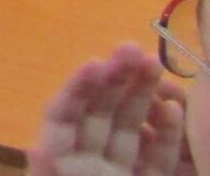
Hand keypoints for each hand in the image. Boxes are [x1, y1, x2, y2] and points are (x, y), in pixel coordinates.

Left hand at [29, 45, 194, 175]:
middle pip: (99, 114)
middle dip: (114, 80)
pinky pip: (158, 157)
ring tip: (154, 63)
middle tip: (132, 47)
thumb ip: (49, 175)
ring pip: (130, 129)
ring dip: (142, 95)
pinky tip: (174, 108)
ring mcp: (120, 174)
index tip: (96, 63)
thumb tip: (35, 148)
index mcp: (59, 162)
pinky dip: (168, 135)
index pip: (63, 117)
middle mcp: (88, 164)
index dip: (76, 89)